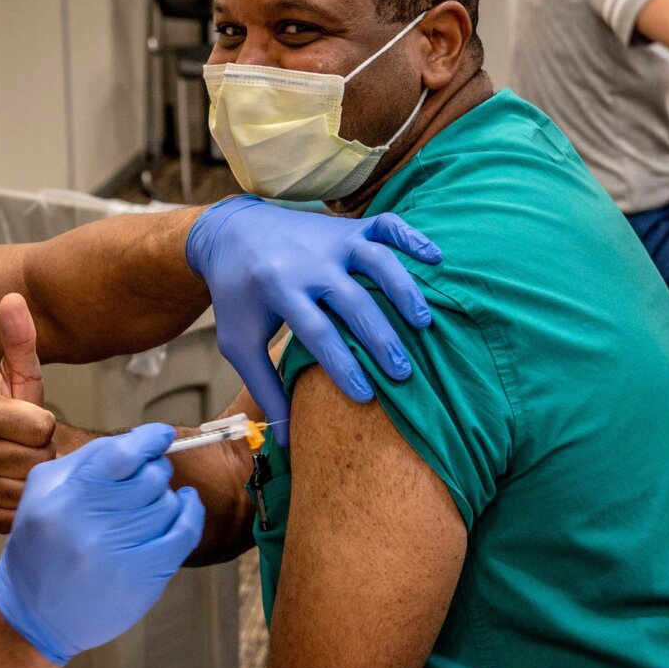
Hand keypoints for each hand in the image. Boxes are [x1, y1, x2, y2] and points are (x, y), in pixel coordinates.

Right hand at [0, 293, 56, 532]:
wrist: (8, 451)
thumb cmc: (20, 410)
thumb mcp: (26, 375)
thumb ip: (21, 339)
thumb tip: (12, 298)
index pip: (41, 429)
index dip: (48, 426)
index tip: (36, 422)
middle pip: (37, 461)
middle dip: (44, 455)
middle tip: (32, 447)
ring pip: (29, 491)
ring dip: (37, 482)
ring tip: (25, 465)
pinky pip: (14, 515)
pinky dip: (22, 505)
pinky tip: (16, 487)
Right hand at [0, 423, 205, 665]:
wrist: (34, 617)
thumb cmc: (41, 549)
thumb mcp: (44, 492)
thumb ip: (87, 459)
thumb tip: (138, 441)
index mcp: (63, 498)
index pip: (121, 454)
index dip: (149, 440)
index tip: (161, 436)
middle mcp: (89, 525)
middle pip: (150, 478)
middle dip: (153, 471)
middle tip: (145, 480)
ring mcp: (118, 555)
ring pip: (168, 503)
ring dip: (164, 498)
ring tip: (147, 507)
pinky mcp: (141, 579)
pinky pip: (184, 533)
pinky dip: (191, 514)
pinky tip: (185, 506)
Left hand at [186, 196, 441, 443]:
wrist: (233, 231)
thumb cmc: (239, 296)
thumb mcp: (239, 342)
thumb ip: (264, 387)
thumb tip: (287, 442)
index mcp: (277, 287)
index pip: (316, 330)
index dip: (342, 364)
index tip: (365, 395)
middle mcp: (308, 261)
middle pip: (352, 299)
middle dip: (380, 337)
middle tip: (403, 372)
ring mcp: (332, 239)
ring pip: (375, 259)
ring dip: (403, 289)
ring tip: (424, 323)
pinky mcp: (349, 227)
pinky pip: (386, 225)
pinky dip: (412, 237)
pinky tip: (435, 258)